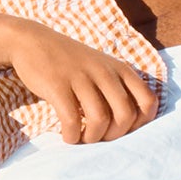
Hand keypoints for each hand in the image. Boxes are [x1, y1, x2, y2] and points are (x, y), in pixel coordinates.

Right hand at [8, 24, 159, 144]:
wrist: (32, 41)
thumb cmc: (72, 63)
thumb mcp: (103, 69)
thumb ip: (119, 89)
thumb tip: (131, 126)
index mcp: (121, 70)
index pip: (148, 102)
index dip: (141, 124)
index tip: (124, 130)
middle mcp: (105, 73)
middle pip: (126, 115)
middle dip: (115, 136)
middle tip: (101, 138)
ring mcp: (81, 78)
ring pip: (100, 119)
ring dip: (93, 138)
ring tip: (84, 139)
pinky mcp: (57, 85)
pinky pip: (71, 119)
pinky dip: (72, 135)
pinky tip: (68, 136)